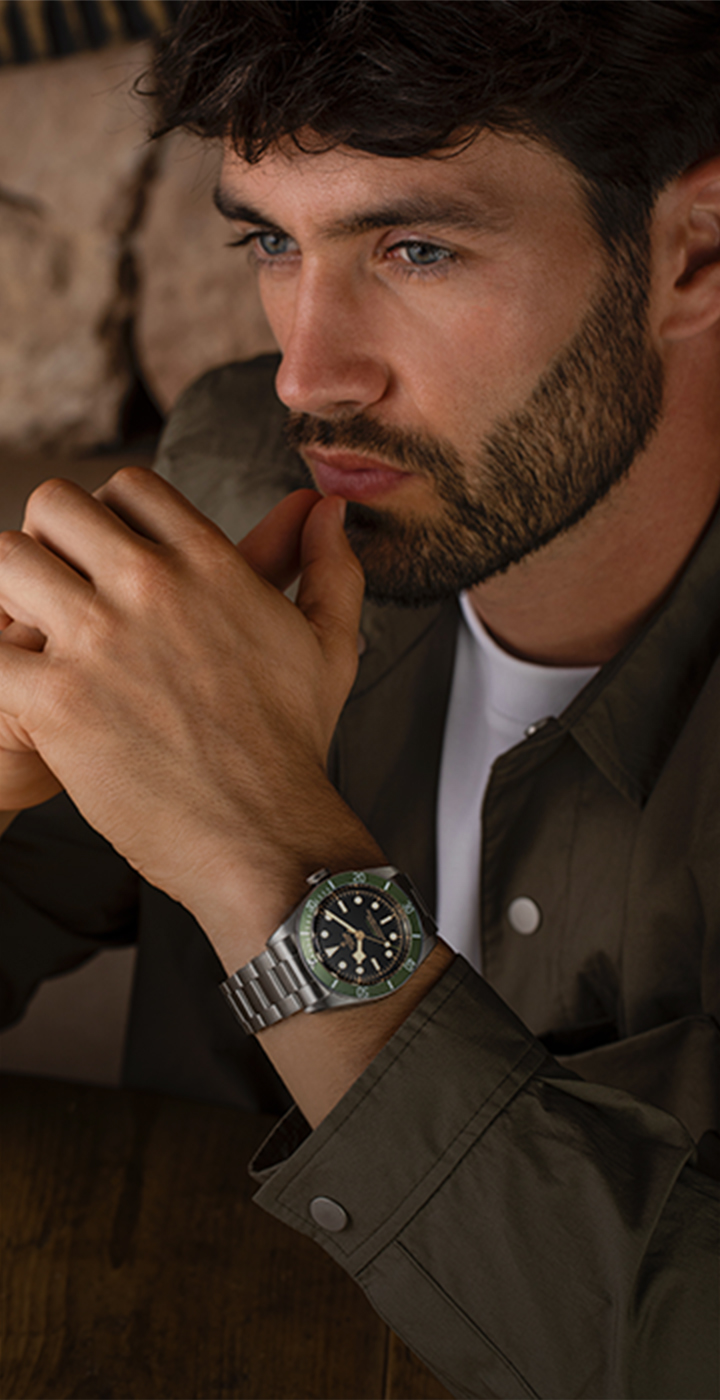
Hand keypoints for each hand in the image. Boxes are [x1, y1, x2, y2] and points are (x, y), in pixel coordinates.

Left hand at [0, 470, 376, 956]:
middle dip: (49, 541)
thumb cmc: (293, 746)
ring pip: (6, 559)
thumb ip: (327, 568)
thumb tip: (328, 510)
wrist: (265, 834)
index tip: (111, 564)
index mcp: (209, 563)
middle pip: (56, 505)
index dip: (112, 518)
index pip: (129, 487)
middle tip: (59, 593)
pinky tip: (20, 691)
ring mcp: (98, 640)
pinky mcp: (57, 700)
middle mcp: (150, 586)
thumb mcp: (328, 645)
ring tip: (28, 636)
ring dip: (9, 592)